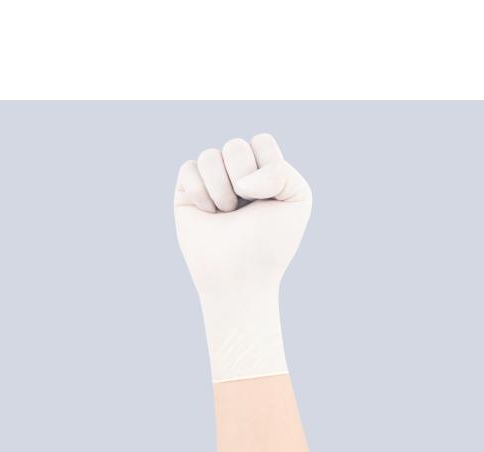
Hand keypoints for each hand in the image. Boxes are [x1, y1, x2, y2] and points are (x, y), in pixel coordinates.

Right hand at [174, 134, 311, 381]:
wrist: (240, 277)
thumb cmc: (270, 243)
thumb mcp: (296, 199)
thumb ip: (281, 169)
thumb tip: (238, 179)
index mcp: (265, 171)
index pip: (261, 142)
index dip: (265, 168)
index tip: (270, 199)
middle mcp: (237, 173)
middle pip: (235, 146)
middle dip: (242, 179)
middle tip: (244, 208)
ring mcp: (212, 181)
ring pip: (209, 156)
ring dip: (221, 191)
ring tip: (226, 214)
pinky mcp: (187, 192)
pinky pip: (188, 169)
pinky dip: (201, 194)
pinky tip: (208, 214)